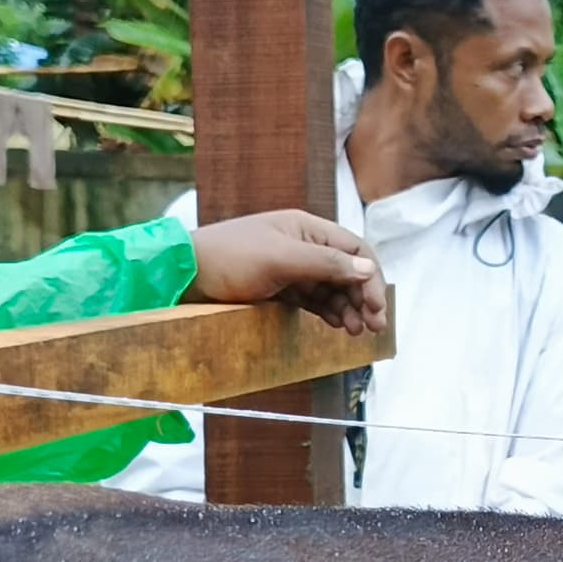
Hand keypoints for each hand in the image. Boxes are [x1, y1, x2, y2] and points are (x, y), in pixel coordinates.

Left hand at [192, 209, 384, 337]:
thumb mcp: (281, 259)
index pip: (354, 250)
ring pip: (332, 289)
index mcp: (306, 229)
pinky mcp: (279, 289)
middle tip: (375, 327)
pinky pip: (314, 301)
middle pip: (347, 271)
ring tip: (356, 332)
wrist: (186, 274)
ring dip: (349, 309)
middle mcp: (303, 246)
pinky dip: (329, 313)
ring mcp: (291, 268)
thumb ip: (325, 264)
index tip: (377, 307)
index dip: (371, 277)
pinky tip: (338, 326)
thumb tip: (368, 271)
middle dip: (364, 297)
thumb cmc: (230, 258)